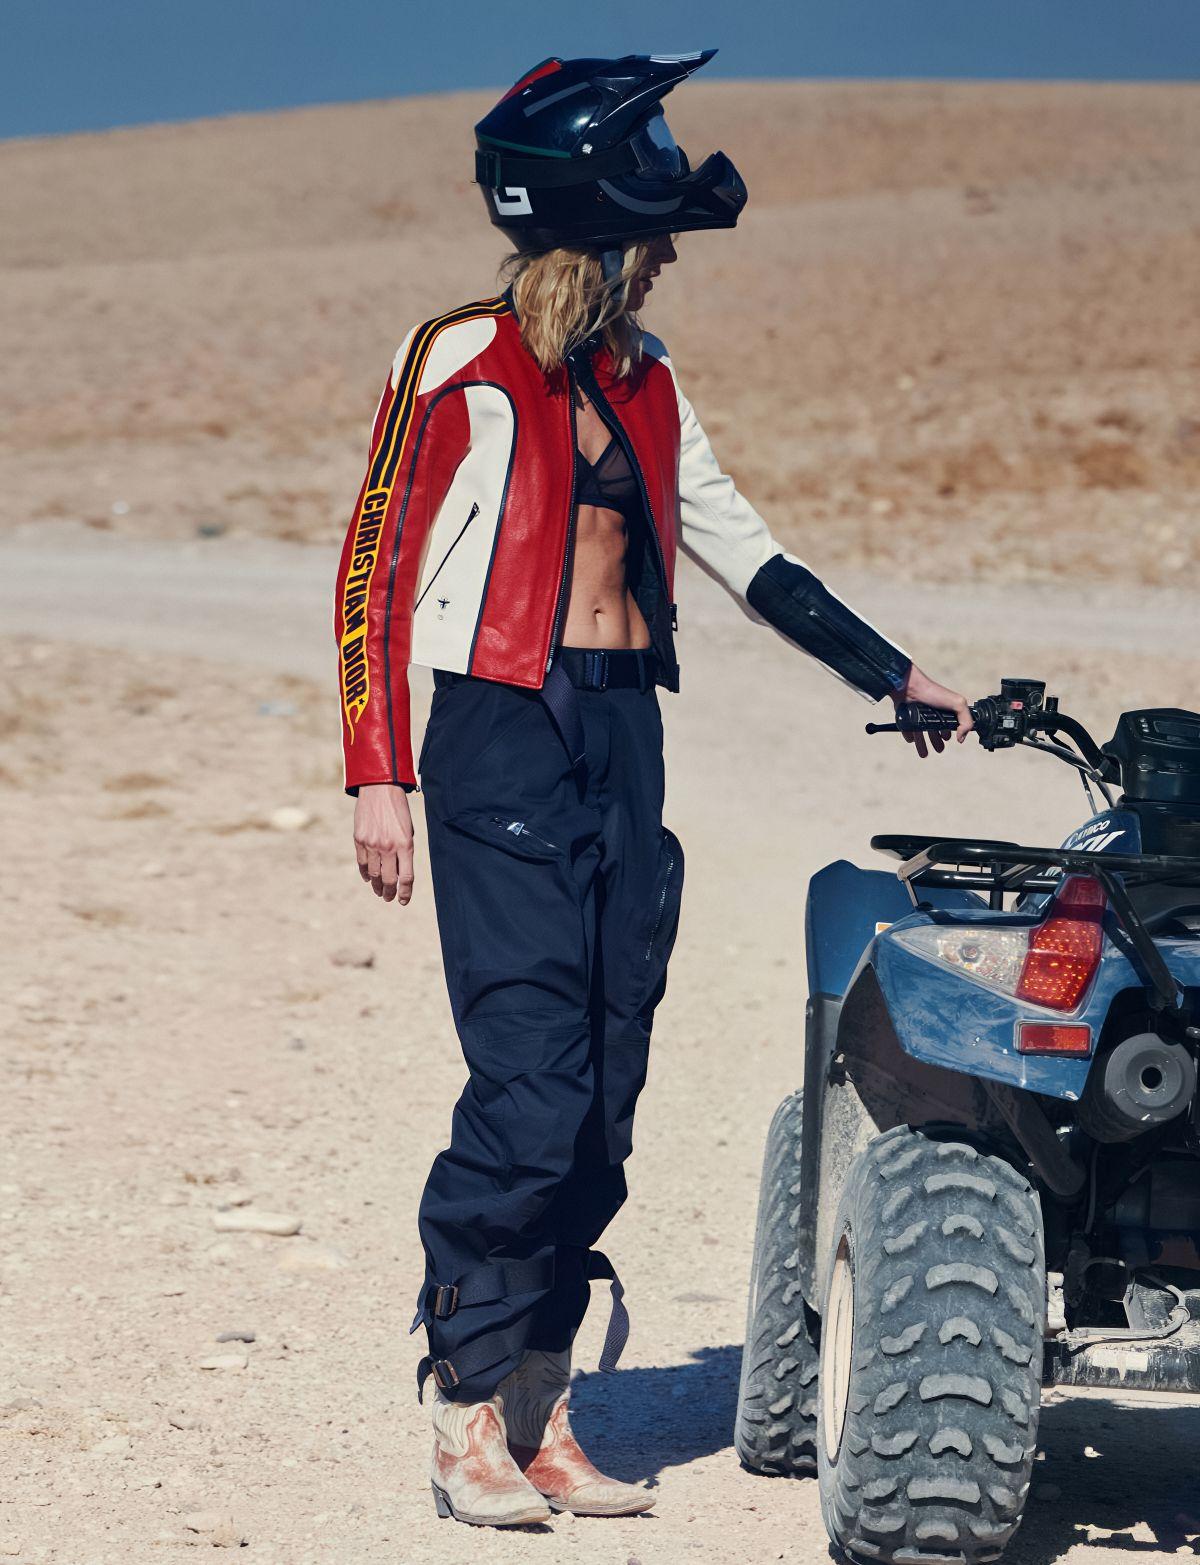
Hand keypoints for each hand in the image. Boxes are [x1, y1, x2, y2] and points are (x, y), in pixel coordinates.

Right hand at [353, 784, 414, 903]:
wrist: (380, 789)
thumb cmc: (398, 809)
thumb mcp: (408, 830)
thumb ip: (405, 850)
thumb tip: (400, 872)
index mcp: (405, 844)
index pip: (406, 877)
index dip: (405, 892)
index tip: (403, 901)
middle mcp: (388, 847)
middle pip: (389, 879)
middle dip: (389, 892)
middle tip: (388, 898)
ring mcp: (372, 844)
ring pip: (374, 874)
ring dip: (377, 885)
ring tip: (379, 891)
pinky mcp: (359, 839)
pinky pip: (362, 863)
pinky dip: (365, 873)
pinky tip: (369, 878)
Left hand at [892, 665, 973, 757]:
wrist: (909, 686)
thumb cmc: (933, 693)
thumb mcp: (957, 704)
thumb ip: (966, 721)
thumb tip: (962, 738)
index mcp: (944, 710)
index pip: (948, 725)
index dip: (949, 733)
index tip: (949, 740)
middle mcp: (931, 712)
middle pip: (934, 731)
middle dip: (937, 742)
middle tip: (939, 750)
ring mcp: (918, 715)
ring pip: (921, 733)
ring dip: (922, 744)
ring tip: (923, 754)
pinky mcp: (906, 716)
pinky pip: (907, 729)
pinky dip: (909, 735)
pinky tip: (911, 740)